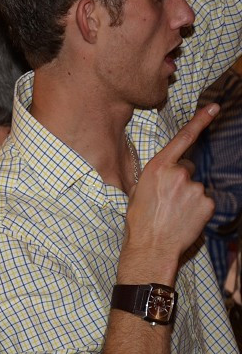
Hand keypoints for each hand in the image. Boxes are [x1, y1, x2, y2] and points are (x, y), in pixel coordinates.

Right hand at [124, 105, 218, 270]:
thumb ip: (158, 176)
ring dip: (188, 197)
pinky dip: (197, 209)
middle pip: (187, 168)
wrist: (150, 246)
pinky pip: (205, 201)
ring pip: (196, 186)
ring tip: (174, 213)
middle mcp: (178, 173)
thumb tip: (170, 172)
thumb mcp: (139, 190)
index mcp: (157, 167)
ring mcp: (194, 188)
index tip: (215, 107)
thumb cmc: (140, 220)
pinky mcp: (207, 203)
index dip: (200, 121)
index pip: (182, 139)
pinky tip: (185, 218)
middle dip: (181, 180)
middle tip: (167, 199)